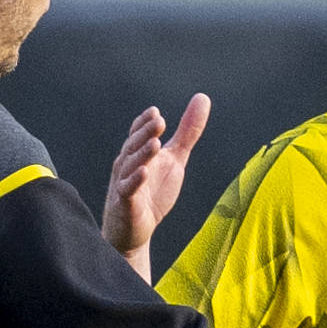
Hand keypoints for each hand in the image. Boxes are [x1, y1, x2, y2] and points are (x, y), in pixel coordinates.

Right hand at [102, 94, 211, 271]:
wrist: (136, 229)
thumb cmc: (152, 191)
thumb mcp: (175, 159)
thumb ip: (188, 132)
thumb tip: (202, 98)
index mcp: (137, 152)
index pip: (138, 133)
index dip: (144, 123)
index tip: (155, 112)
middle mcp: (127, 164)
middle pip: (134, 145)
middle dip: (145, 133)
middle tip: (159, 121)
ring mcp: (123, 183)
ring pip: (130, 165)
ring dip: (142, 154)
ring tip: (156, 144)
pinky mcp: (125, 203)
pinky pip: (128, 190)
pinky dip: (135, 181)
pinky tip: (144, 172)